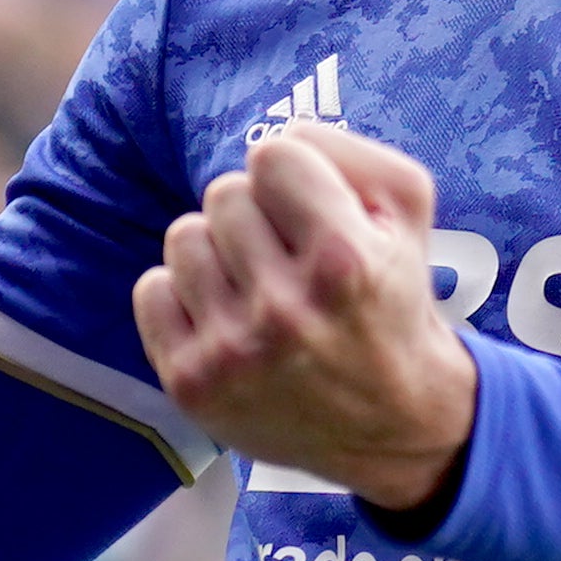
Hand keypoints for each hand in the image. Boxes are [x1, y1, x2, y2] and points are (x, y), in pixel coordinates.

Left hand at [134, 123, 477, 510]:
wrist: (393, 423)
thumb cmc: (393, 300)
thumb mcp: (410, 213)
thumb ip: (350, 152)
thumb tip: (276, 137)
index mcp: (343, 262)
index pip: (271, 156)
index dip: (294, 176)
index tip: (311, 212)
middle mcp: (284, 310)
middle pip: (223, 194)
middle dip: (257, 216)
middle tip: (289, 259)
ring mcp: (232, 352)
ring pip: (183, 237)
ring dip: (217, 253)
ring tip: (257, 288)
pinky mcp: (191, 383)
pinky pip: (151, 289)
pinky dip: (183, 297)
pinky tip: (227, 319)